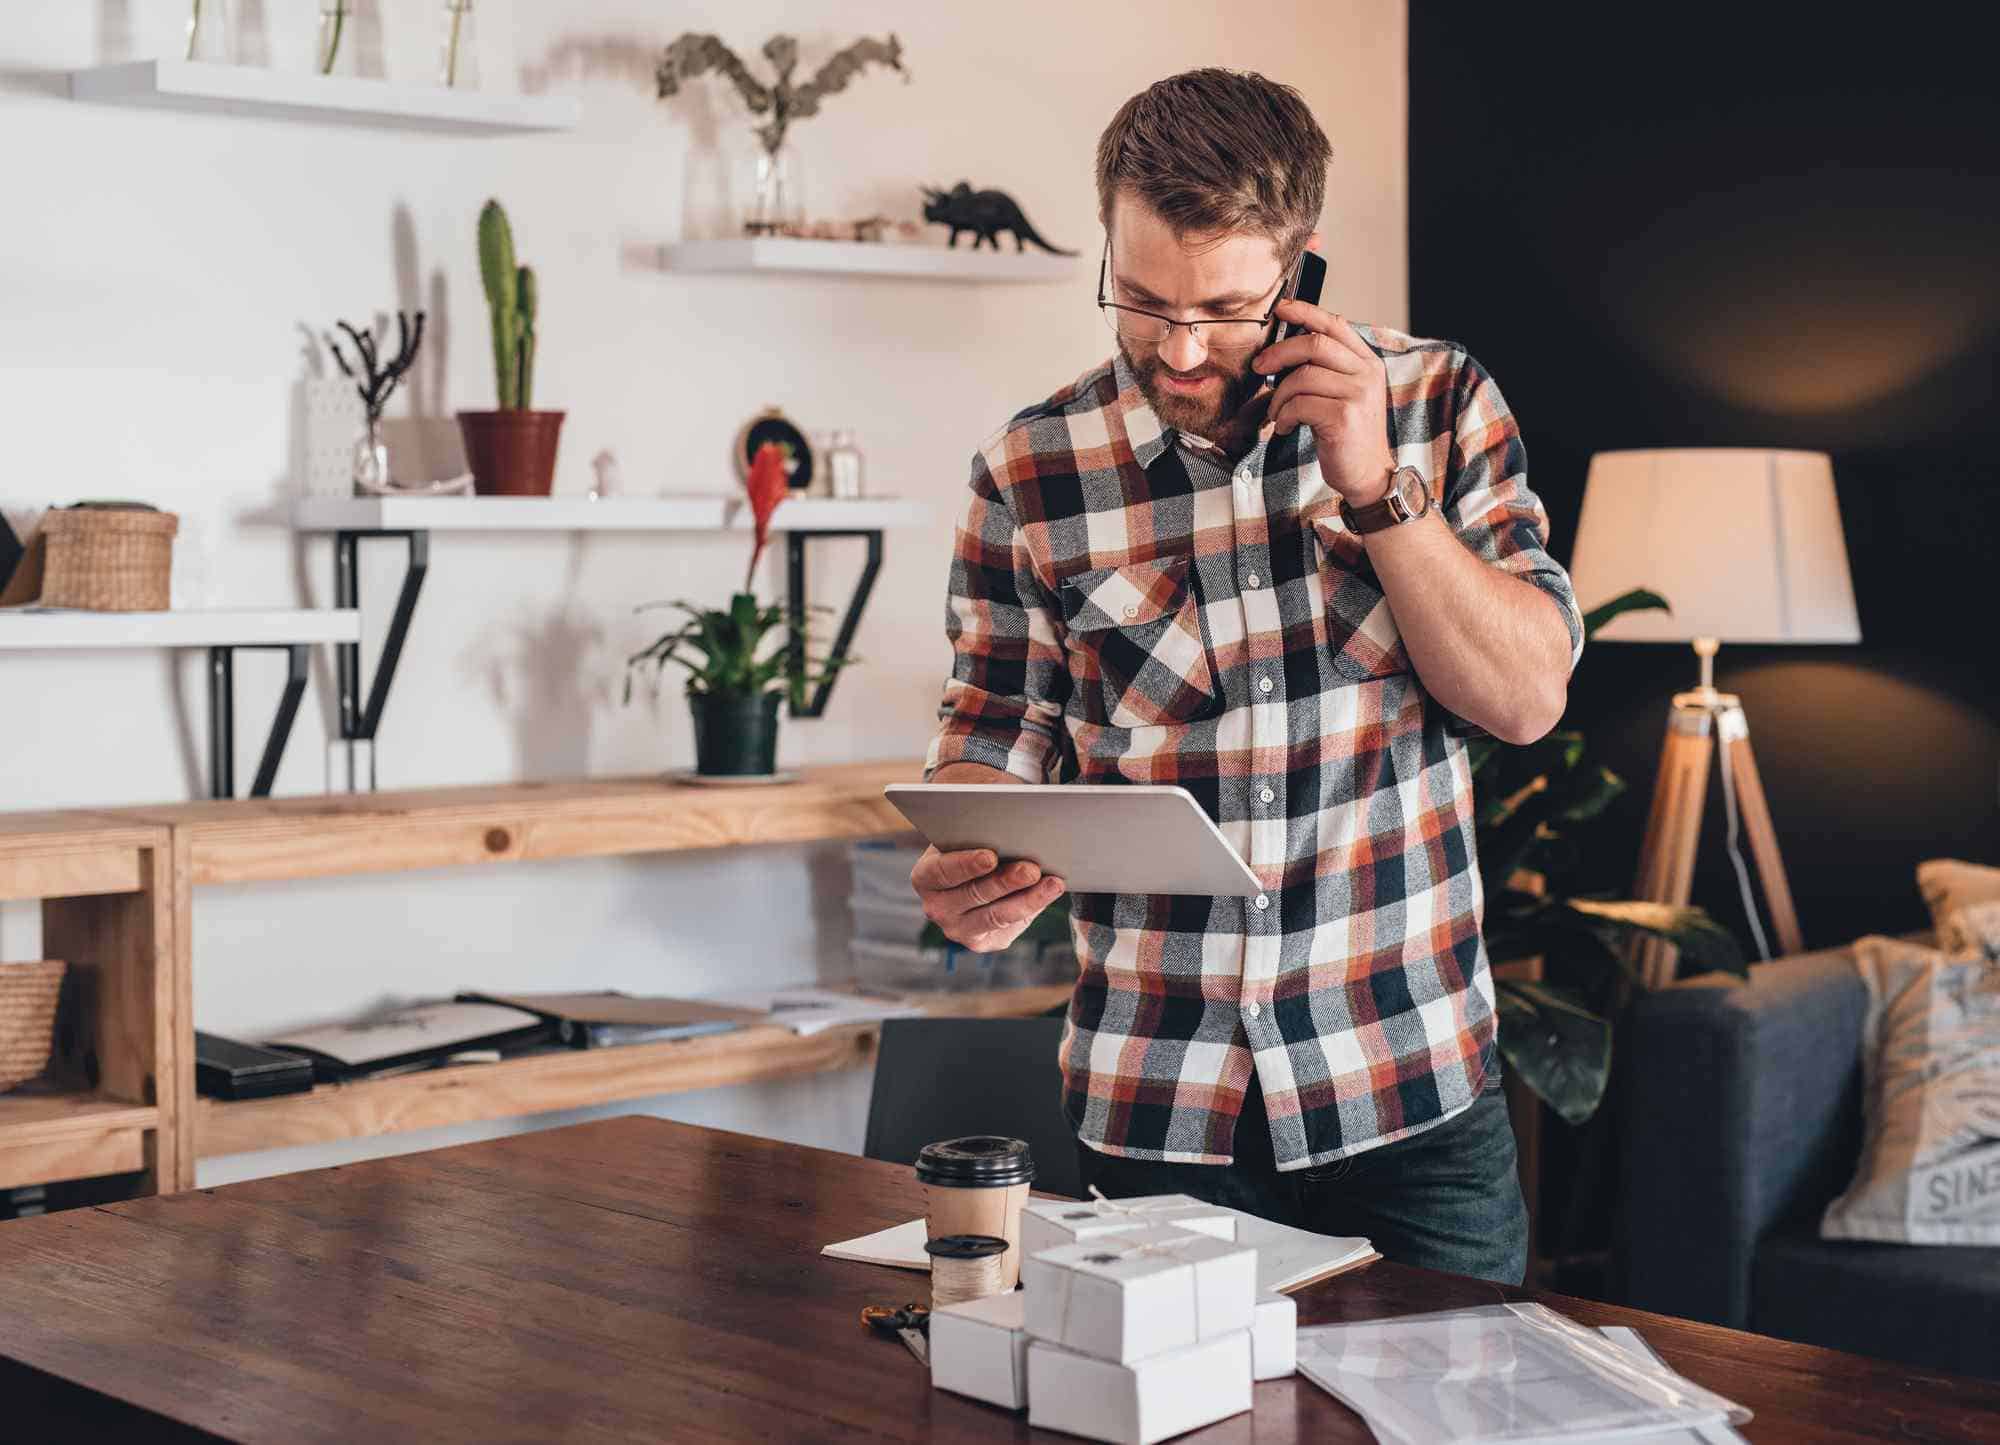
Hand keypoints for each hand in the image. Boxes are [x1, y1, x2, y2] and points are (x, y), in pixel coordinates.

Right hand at [910, 846, 1065, 952]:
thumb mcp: (966, 837)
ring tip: (1052, 883)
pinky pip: (1010, 926)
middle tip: (1031, 869)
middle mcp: (936, 908)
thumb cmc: (973, 847)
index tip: (991, 856)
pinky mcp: (982, 942)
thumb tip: (1012, 827)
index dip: (966, 864)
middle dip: (1005, 881)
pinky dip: (1032, 907)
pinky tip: (1049, 893)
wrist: (975, 877)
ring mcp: (958, 929)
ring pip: (996, 916)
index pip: (942, 871)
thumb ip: (979, 833)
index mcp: (925, 877)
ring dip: (1028, 898)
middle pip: (973, 894)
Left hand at [1252, 300, 1396, 503]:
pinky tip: (1286, 427)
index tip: (1280, 310)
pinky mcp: (1344, 417)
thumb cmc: (1348, 434)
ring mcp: (1358, 394)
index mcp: (1367, 362)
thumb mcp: (1342, 394)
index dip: (1305, 312)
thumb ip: (1324, 369)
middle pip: (1314, 344)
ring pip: (1302, 376)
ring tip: (1278, 412)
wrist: (1367, 474)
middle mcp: (1366, 373)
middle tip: (1260, 366)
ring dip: (1279, 395)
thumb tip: (1281, 351)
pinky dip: (1285, 416)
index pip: (1335, 324)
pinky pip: (1300, 404)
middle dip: (1279, 352)